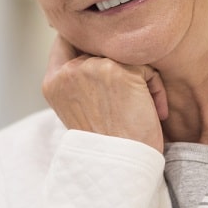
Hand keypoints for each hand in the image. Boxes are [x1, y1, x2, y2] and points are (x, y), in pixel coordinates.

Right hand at [42, 35, 168, 152]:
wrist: (122, 168)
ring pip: (125, 54)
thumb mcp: (80, 108)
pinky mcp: (116, 70)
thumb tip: (98, 47)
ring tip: (140, 109)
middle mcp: (67, 71)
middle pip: (100, 44)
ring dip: (140, 79)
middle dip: (120, 65)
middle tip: (126, 101)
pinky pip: (146, 67)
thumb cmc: (108, 144)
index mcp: (53, 82)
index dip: (90, 42)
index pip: (67, 39)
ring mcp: (89, 67)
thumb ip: (80, 77)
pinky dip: (155, 89)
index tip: (107, 60)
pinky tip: (152, 112)